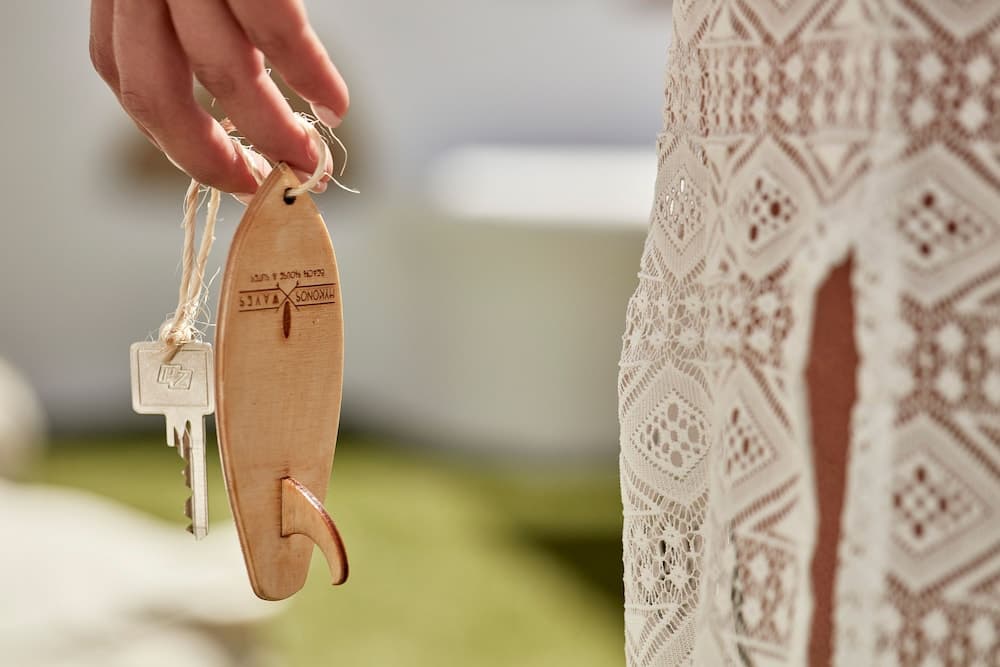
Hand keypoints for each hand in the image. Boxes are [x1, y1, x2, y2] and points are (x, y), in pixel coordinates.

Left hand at [90, 0, 348, 195]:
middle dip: (211, 159)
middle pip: (156, 95)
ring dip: (273, 132)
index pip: (123, 76)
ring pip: (224, 74)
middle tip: (258, 184)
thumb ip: (194, 20)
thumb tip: (240, 94)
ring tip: (309, 160)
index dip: (172, 136)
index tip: (220, 168)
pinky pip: (280, 33)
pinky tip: (333, 105)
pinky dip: (313, 78)